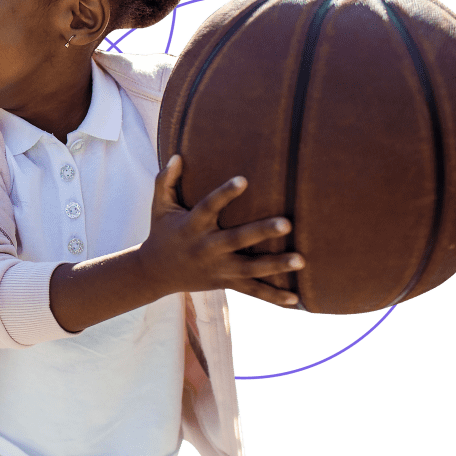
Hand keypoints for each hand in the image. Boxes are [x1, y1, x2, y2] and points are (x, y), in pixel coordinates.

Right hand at [138, 154, 303, 306]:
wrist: (154, 273)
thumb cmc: (162, 233)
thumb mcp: (159, 207)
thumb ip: (165, 180)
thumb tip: (177, 155)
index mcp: (191, 226)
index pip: (209, 207)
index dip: (225, 193)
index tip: (244, 180)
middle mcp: (206, 248)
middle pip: (237, 239)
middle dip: (262, 232)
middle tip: (287, 224)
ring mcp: (217, 268)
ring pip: (250, 268)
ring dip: (276, 265)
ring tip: (301, 260)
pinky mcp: (224, 282)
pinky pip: (251, 290)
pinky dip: (273, 296)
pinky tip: (297, 299)